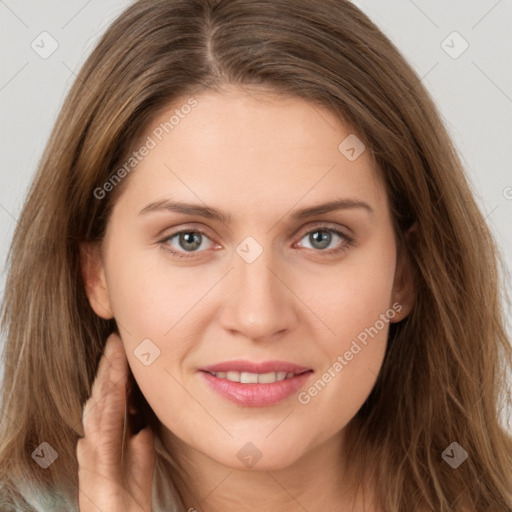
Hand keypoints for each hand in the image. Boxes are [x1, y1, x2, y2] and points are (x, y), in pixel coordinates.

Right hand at [77, 332, 155, 511]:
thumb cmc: (129, 490)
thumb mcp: (141, 452)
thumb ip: (140, 428)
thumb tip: (141, 407)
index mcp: (109, 431)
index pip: (113, 392)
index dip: (117, 367)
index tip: (124, 342)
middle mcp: (97, 436)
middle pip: (103, 394)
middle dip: (109, 366)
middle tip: (116, 339)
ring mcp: (93, 450)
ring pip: (98, 407)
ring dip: (105, 380)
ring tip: (112, 355)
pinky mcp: (95, 467)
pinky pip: (100, 434)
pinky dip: (104, 411)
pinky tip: (109, 394)